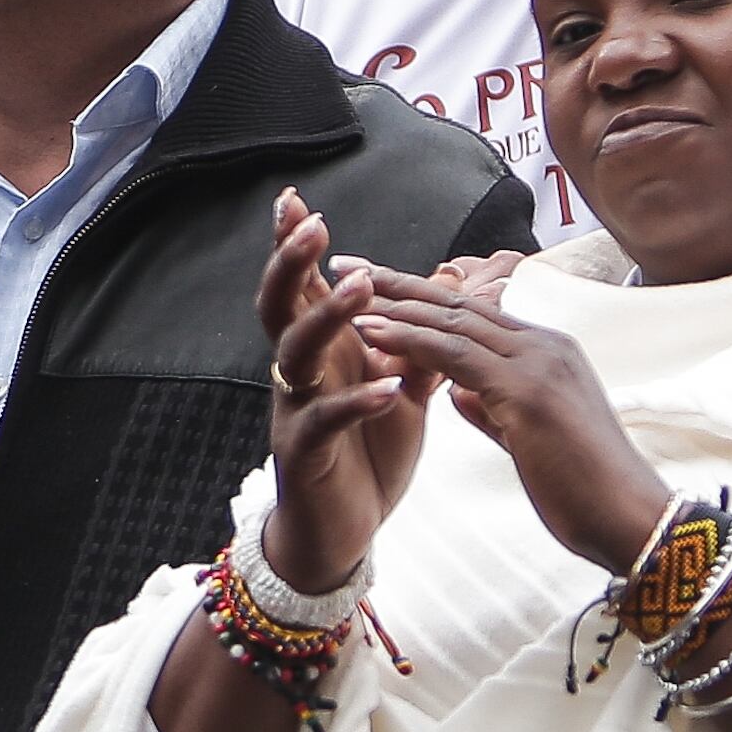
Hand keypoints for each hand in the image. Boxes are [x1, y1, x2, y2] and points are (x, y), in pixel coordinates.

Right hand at [255, 193, 427, 593]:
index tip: (295, 198)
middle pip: (281, 304)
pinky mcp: (306, 454)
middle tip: (314, 224)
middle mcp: (301, 372)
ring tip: (359, 289)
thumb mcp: (400, 390)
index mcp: (323, 352)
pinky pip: (324, 421)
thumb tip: (450, 292)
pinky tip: (386, 389)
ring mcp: (297, 410)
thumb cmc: (367, 456)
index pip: (304, 286)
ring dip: (327, 318)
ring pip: (296, 352)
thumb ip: (418, 344)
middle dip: (293, 262)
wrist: (343, 533)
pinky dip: (355, 403)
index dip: (294, 244)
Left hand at [338, 271, 667, 570]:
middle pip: (457, 303)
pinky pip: (453, 354)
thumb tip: (459, 392)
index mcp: (548, 353)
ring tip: (341, 286)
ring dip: (391, 302)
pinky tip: (367, 331)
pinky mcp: (527, 391)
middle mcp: (545, 345)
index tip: (374, 285)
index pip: (474, 313)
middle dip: (397, 283)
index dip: (421, 297)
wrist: (633, 522)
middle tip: (346, 264)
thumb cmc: (584, 491)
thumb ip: (493, 407)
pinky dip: (406, 338)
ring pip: (451, 320)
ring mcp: (538, 363)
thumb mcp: (529, 439)